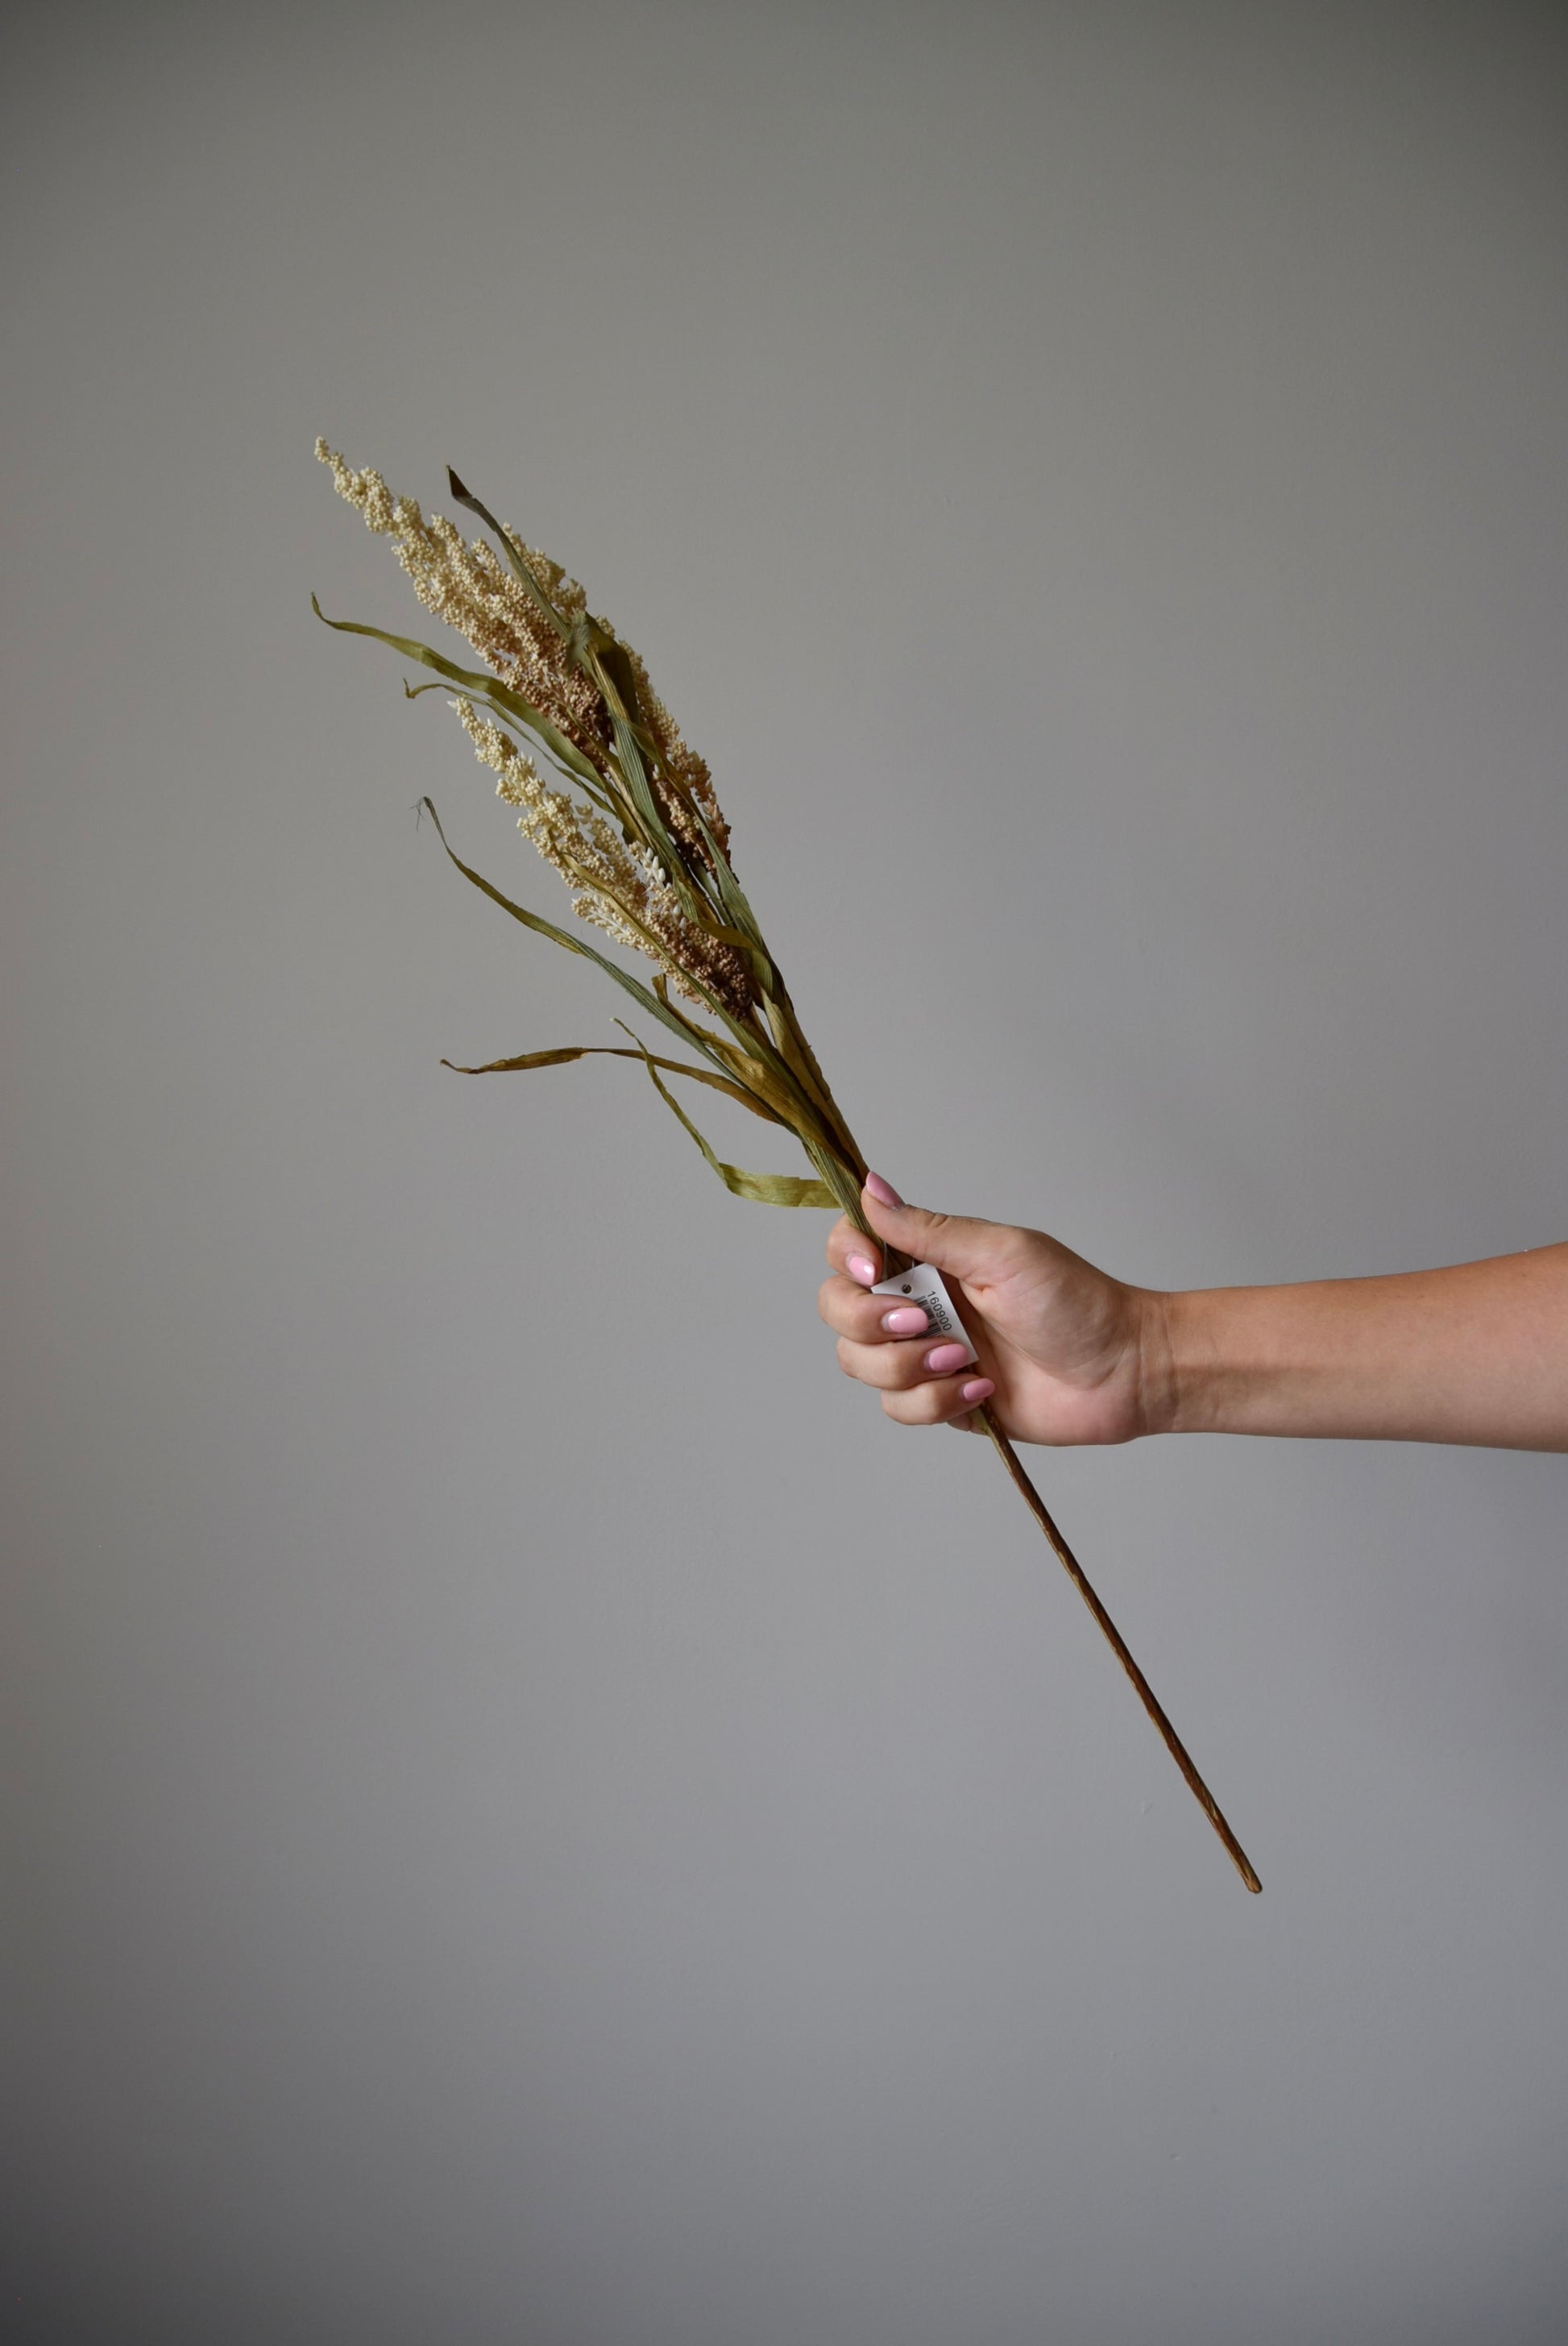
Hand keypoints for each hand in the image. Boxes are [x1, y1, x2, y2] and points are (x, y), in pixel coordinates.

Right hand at [819, 1173, 1163, 1443]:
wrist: (1122, 1372)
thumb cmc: (1077, 1302)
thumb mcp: (1001, 1253)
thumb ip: (928, 1229)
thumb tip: (870, 1187)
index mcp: (930, 1258)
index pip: (850, 1248)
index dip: (848, 1260)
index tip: (875, 1271)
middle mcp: (919, 1302)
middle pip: (838, 1311)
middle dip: (870, 1323)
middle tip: (925, 1323)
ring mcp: (926, 1354)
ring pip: (861, 1365)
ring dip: (909, 1368)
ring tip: (966, 1361)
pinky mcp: (941, 1400)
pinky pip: (899, 1408)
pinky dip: (937, 1401)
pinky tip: (983, 1390)